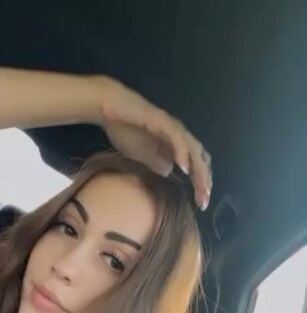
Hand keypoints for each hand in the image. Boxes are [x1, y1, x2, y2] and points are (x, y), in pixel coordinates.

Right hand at [97, 77, 211, 210]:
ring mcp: (172, 127)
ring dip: (199, 170)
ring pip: (193, 149)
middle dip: (204, 181)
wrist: (108, 109)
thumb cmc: (124, 129)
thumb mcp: (141, 155)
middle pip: (200, 159)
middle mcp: (178, 135)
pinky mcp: (162, 120)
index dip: (200, 183)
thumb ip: (156, 163)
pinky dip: (183, 152)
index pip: (194, 165)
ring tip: (201, 188)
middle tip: (204, 201)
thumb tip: (168, 173)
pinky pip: (177, 138)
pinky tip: (184, 167)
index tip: (201, 203)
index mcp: (174, 144)